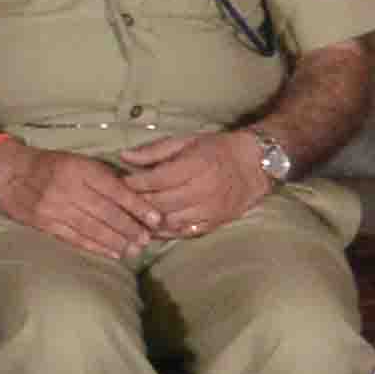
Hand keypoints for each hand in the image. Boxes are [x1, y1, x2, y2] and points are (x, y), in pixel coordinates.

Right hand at [0, 137, 164, 264]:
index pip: (115, 190)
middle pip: (107, 212)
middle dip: (131, 228)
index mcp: (78, 168)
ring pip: (93, 228)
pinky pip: (76, 237)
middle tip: (147, 239)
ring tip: (134, 250)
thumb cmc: (47, 165)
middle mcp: (67, 187)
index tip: (156, 219)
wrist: (5, 170)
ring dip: (117, 241)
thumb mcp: (75, 161)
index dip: (138, 206)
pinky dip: (97, 247)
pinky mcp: (44, 222)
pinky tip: (112, 253)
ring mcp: (54, 207)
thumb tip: (135, 196)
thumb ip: (102, 176)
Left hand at [114, 133, 274, 246]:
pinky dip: (168, 231)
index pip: (158, 179)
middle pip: (162, 201)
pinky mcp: (216, 223)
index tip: (120, 182)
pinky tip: (153, 228)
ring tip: (133, 215)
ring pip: (172, 220)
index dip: (136, 182)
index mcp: (196, 166)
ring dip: (150, 219)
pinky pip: (187, 232)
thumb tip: (123, 156)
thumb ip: (154, 151)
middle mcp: (204, 190)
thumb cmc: (216, 149)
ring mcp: (211, 209)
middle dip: (138, 201)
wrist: (254, 166)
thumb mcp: (185, 141)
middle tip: (121, 200)